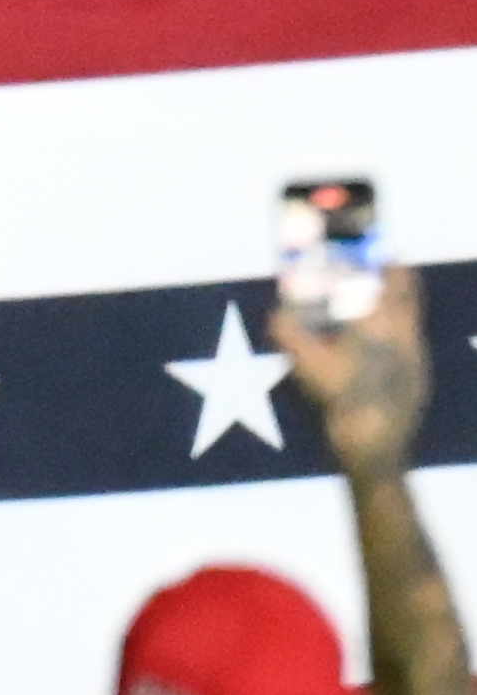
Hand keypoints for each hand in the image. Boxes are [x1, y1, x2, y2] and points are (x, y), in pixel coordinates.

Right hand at [274, 259, 426, 488]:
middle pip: (409, 297)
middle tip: (379, 271)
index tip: (380, 249)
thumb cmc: (341, 397)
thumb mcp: (305, 362)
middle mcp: (408, 335)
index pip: (397, 278)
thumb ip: (288, 330)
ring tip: (369, 309)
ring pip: (409, 321)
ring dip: (393, 309)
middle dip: (395, 280)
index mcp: (385, 322)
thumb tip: (276, 312)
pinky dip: (394, 336)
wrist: (373, 445)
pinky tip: (374, 349)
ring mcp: (417, 359)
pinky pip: (409, 345)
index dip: (388, 260)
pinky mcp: (418, 380)